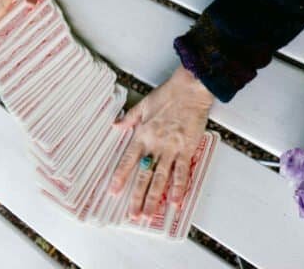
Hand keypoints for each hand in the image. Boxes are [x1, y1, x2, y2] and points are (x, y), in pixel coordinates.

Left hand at [109, 65, 213, 219]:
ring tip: (148, 213)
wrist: (190, 89)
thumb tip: (116, 125)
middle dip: (138, 197)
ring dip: (154, 198)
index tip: (114, 190)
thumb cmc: (169, 94)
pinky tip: (174, 201)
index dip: (121, 176)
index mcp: (143, 134)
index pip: (129, 159)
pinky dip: (178, 188)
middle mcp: (155, 144)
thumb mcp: (144, 104)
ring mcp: (171, 148)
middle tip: (133, 214)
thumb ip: (130, 117)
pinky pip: (181, 172)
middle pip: (144, 175)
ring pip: (160, 178)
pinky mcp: (186, 149)